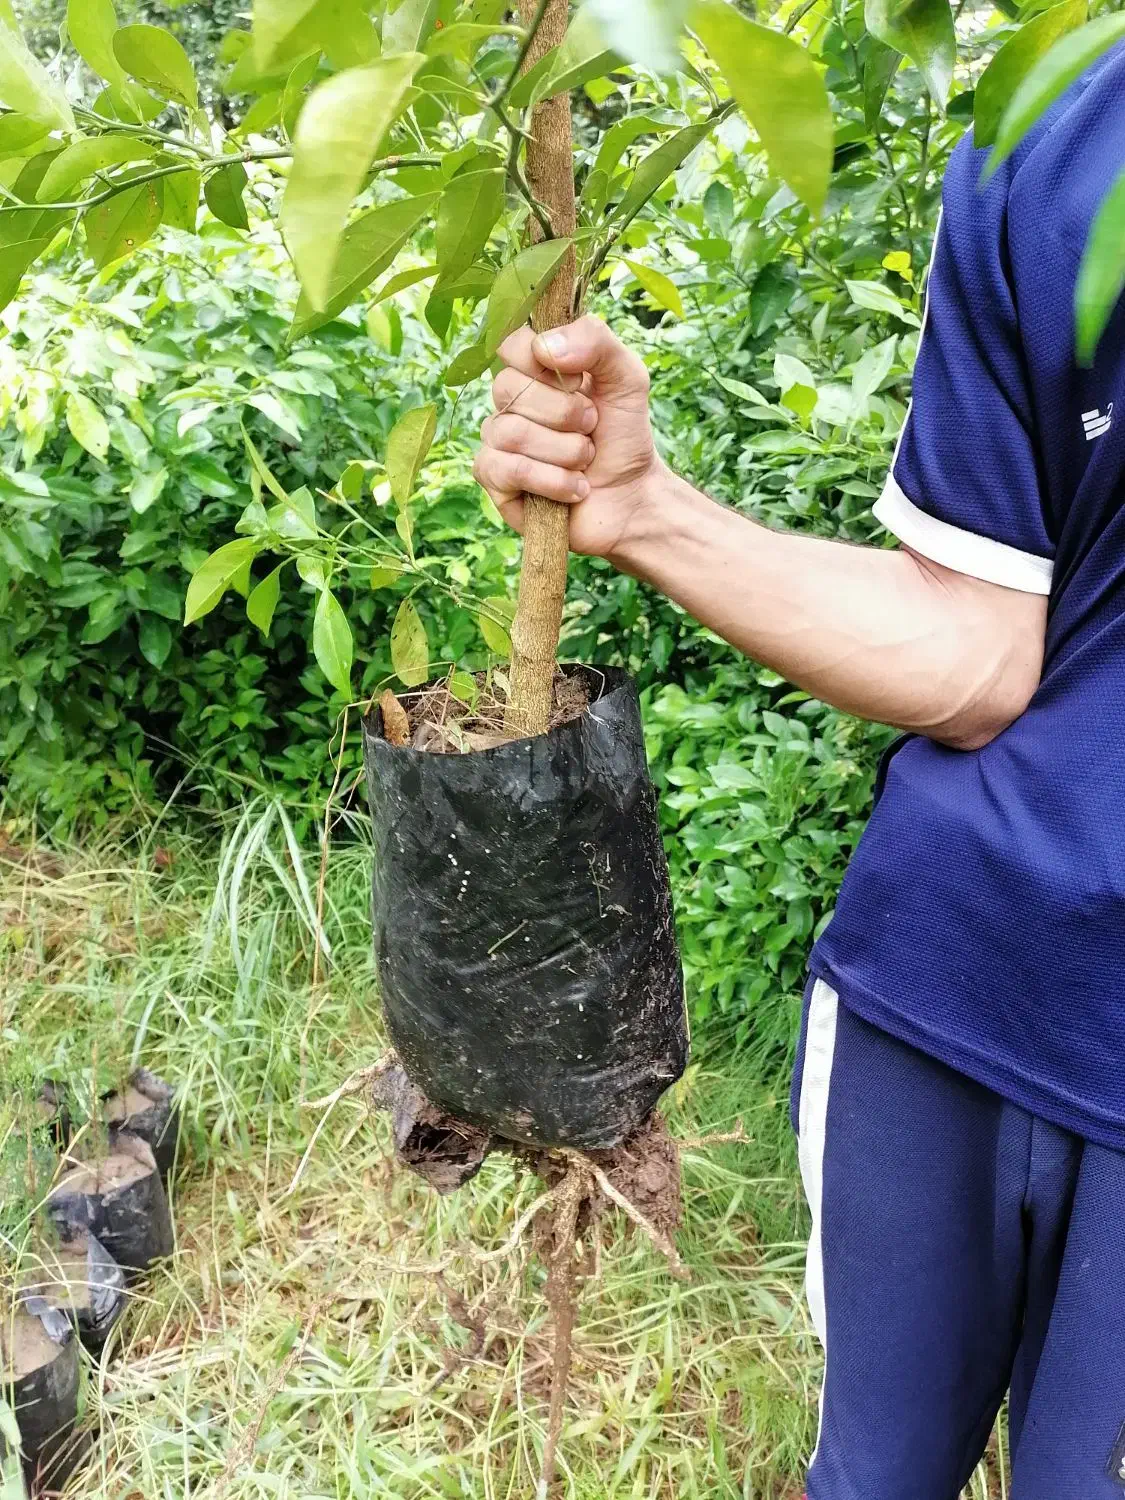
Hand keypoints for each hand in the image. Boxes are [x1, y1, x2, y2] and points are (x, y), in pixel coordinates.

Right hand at [472, 314, 662, 561]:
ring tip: (586, 460)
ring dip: (565, 451)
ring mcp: (498, 441)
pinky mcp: (495, 481)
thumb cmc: (623, 435)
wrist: (632, 496)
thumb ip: (595, 341)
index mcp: (534, 371)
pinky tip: (575, 488)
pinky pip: (509, 470)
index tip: (577, 381)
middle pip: (507, 387)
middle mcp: (510, 403)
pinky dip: (552, 480)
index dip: (542, 362)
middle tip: (591, 427)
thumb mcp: (626, 377)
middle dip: (564, 413)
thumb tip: (543, 346)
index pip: (511, 344)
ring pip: (511, 432)